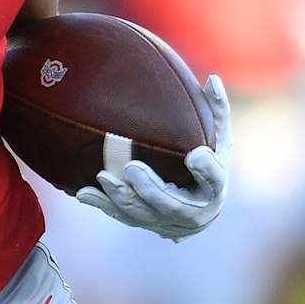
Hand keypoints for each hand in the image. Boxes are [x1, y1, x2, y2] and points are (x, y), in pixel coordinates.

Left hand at [76, 74, 229, 241]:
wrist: (203, 207)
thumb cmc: (211, 162)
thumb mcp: (220, 138)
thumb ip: (217, 111)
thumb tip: (213, 79)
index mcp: (215, 187)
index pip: (214, 179)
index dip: (205, 169)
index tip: (194, 155)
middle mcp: (194, 212)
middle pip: (171, 204)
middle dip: (150, 188)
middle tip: (131, 168)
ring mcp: (167, 222)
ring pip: (142, 214)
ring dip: (122, 197)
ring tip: (104, 177)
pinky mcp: (146, 223)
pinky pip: (123, 216)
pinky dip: (103, 205)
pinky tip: (84, 193)